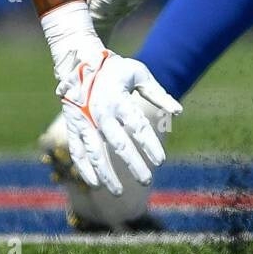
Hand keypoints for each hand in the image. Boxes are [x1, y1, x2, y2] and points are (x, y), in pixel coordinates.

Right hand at [57, 49, 181, 194]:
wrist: (80, 61)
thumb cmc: (115, 69)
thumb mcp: (139, 74)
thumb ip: (158, 93)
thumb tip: (178, 112)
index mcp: (119, 100)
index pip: (138, 127)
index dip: (150, 145)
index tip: (161, 161)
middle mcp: (101, 113)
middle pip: (119, 145)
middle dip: (134, 164)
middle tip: (147, 180)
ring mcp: (84, 121)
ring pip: (95, 153)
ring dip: (107, 174)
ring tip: (119, 192)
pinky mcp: (73, 126)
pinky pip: (77, 152)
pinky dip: (85, 169)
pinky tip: (95, 183)